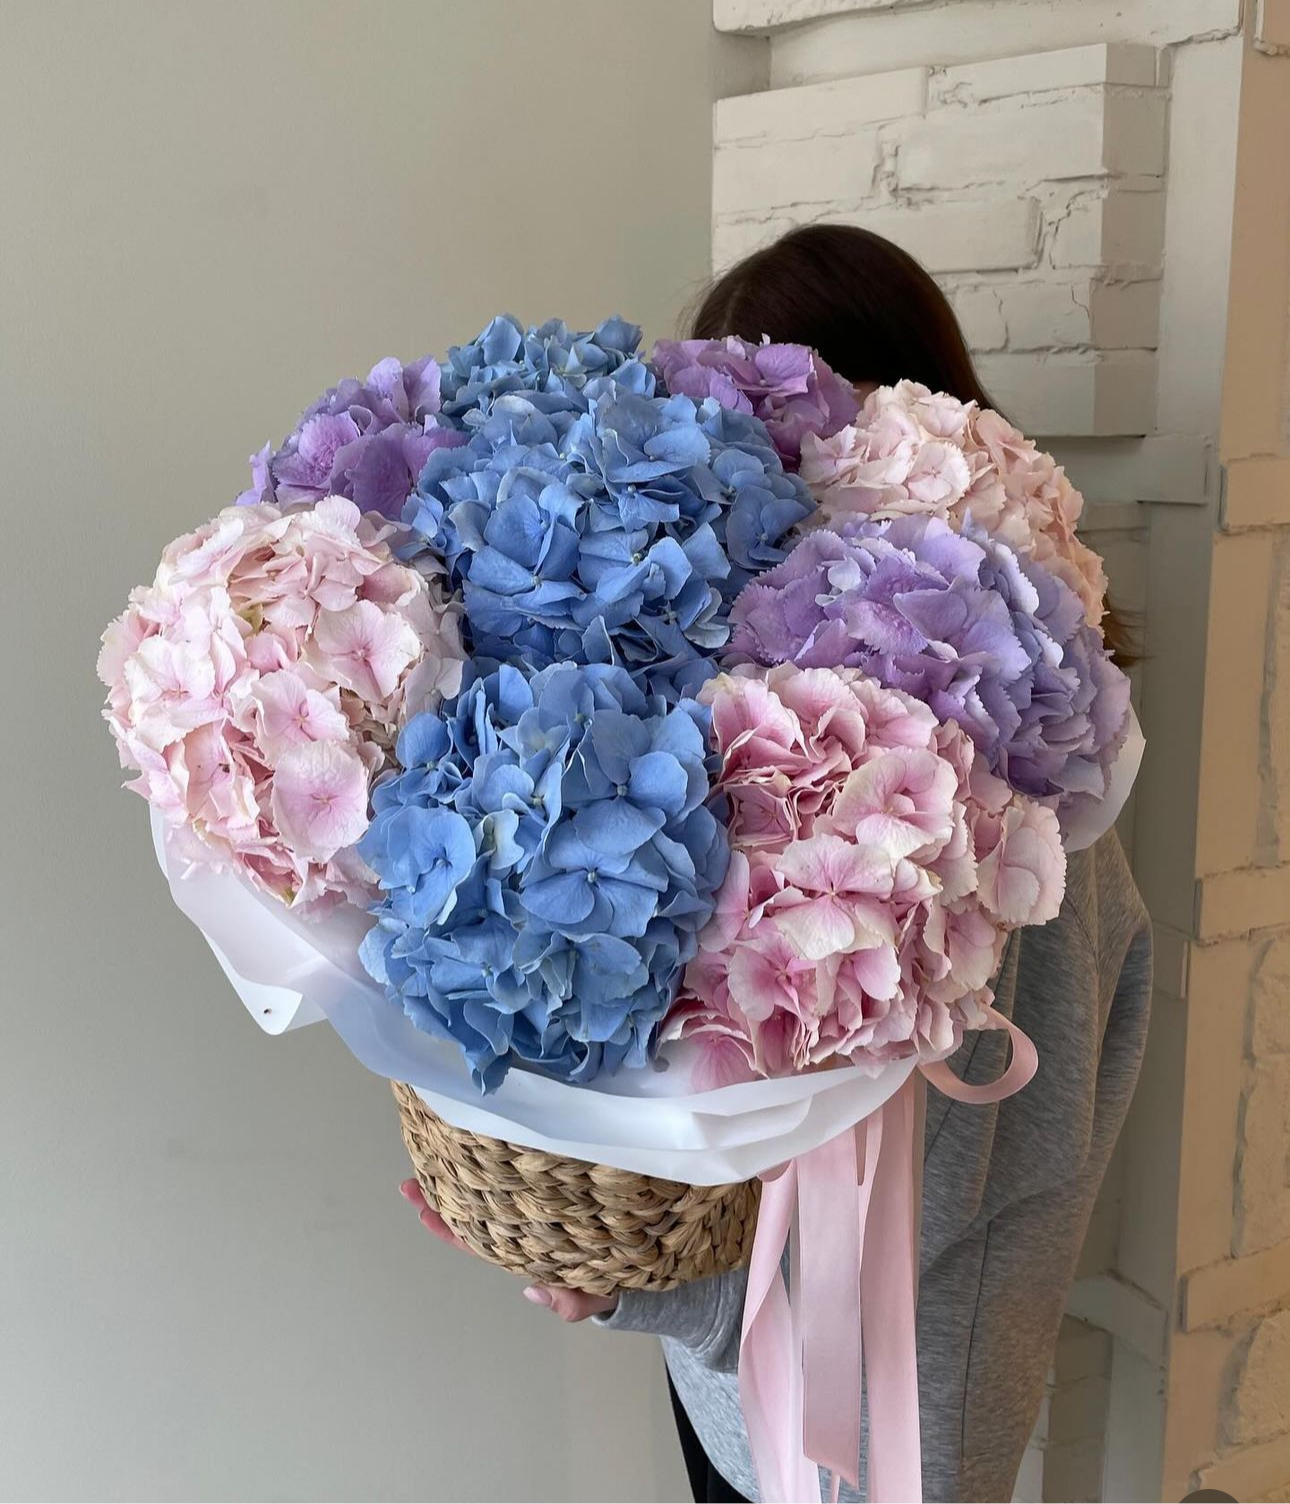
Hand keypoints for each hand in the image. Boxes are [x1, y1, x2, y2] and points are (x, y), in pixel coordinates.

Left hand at [399, 1179, 618, 1321]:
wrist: (639, 1262)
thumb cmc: (610, 1279)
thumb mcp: (594, 1295)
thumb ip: (571, 1301)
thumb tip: (533, 1293)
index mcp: (522, 1250)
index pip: (476, 1240)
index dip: (447, 1227)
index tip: (421, 1209)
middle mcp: (519, 1229)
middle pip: (471, 1214)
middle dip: (440, 1198)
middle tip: (409, 1182)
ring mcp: (530, 1210)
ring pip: (485, 1196)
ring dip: (457, 1179)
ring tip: (430, 1157)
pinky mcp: (548, 1191)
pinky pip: (513, 1179)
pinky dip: (492, 1165)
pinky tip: (479, 1145)